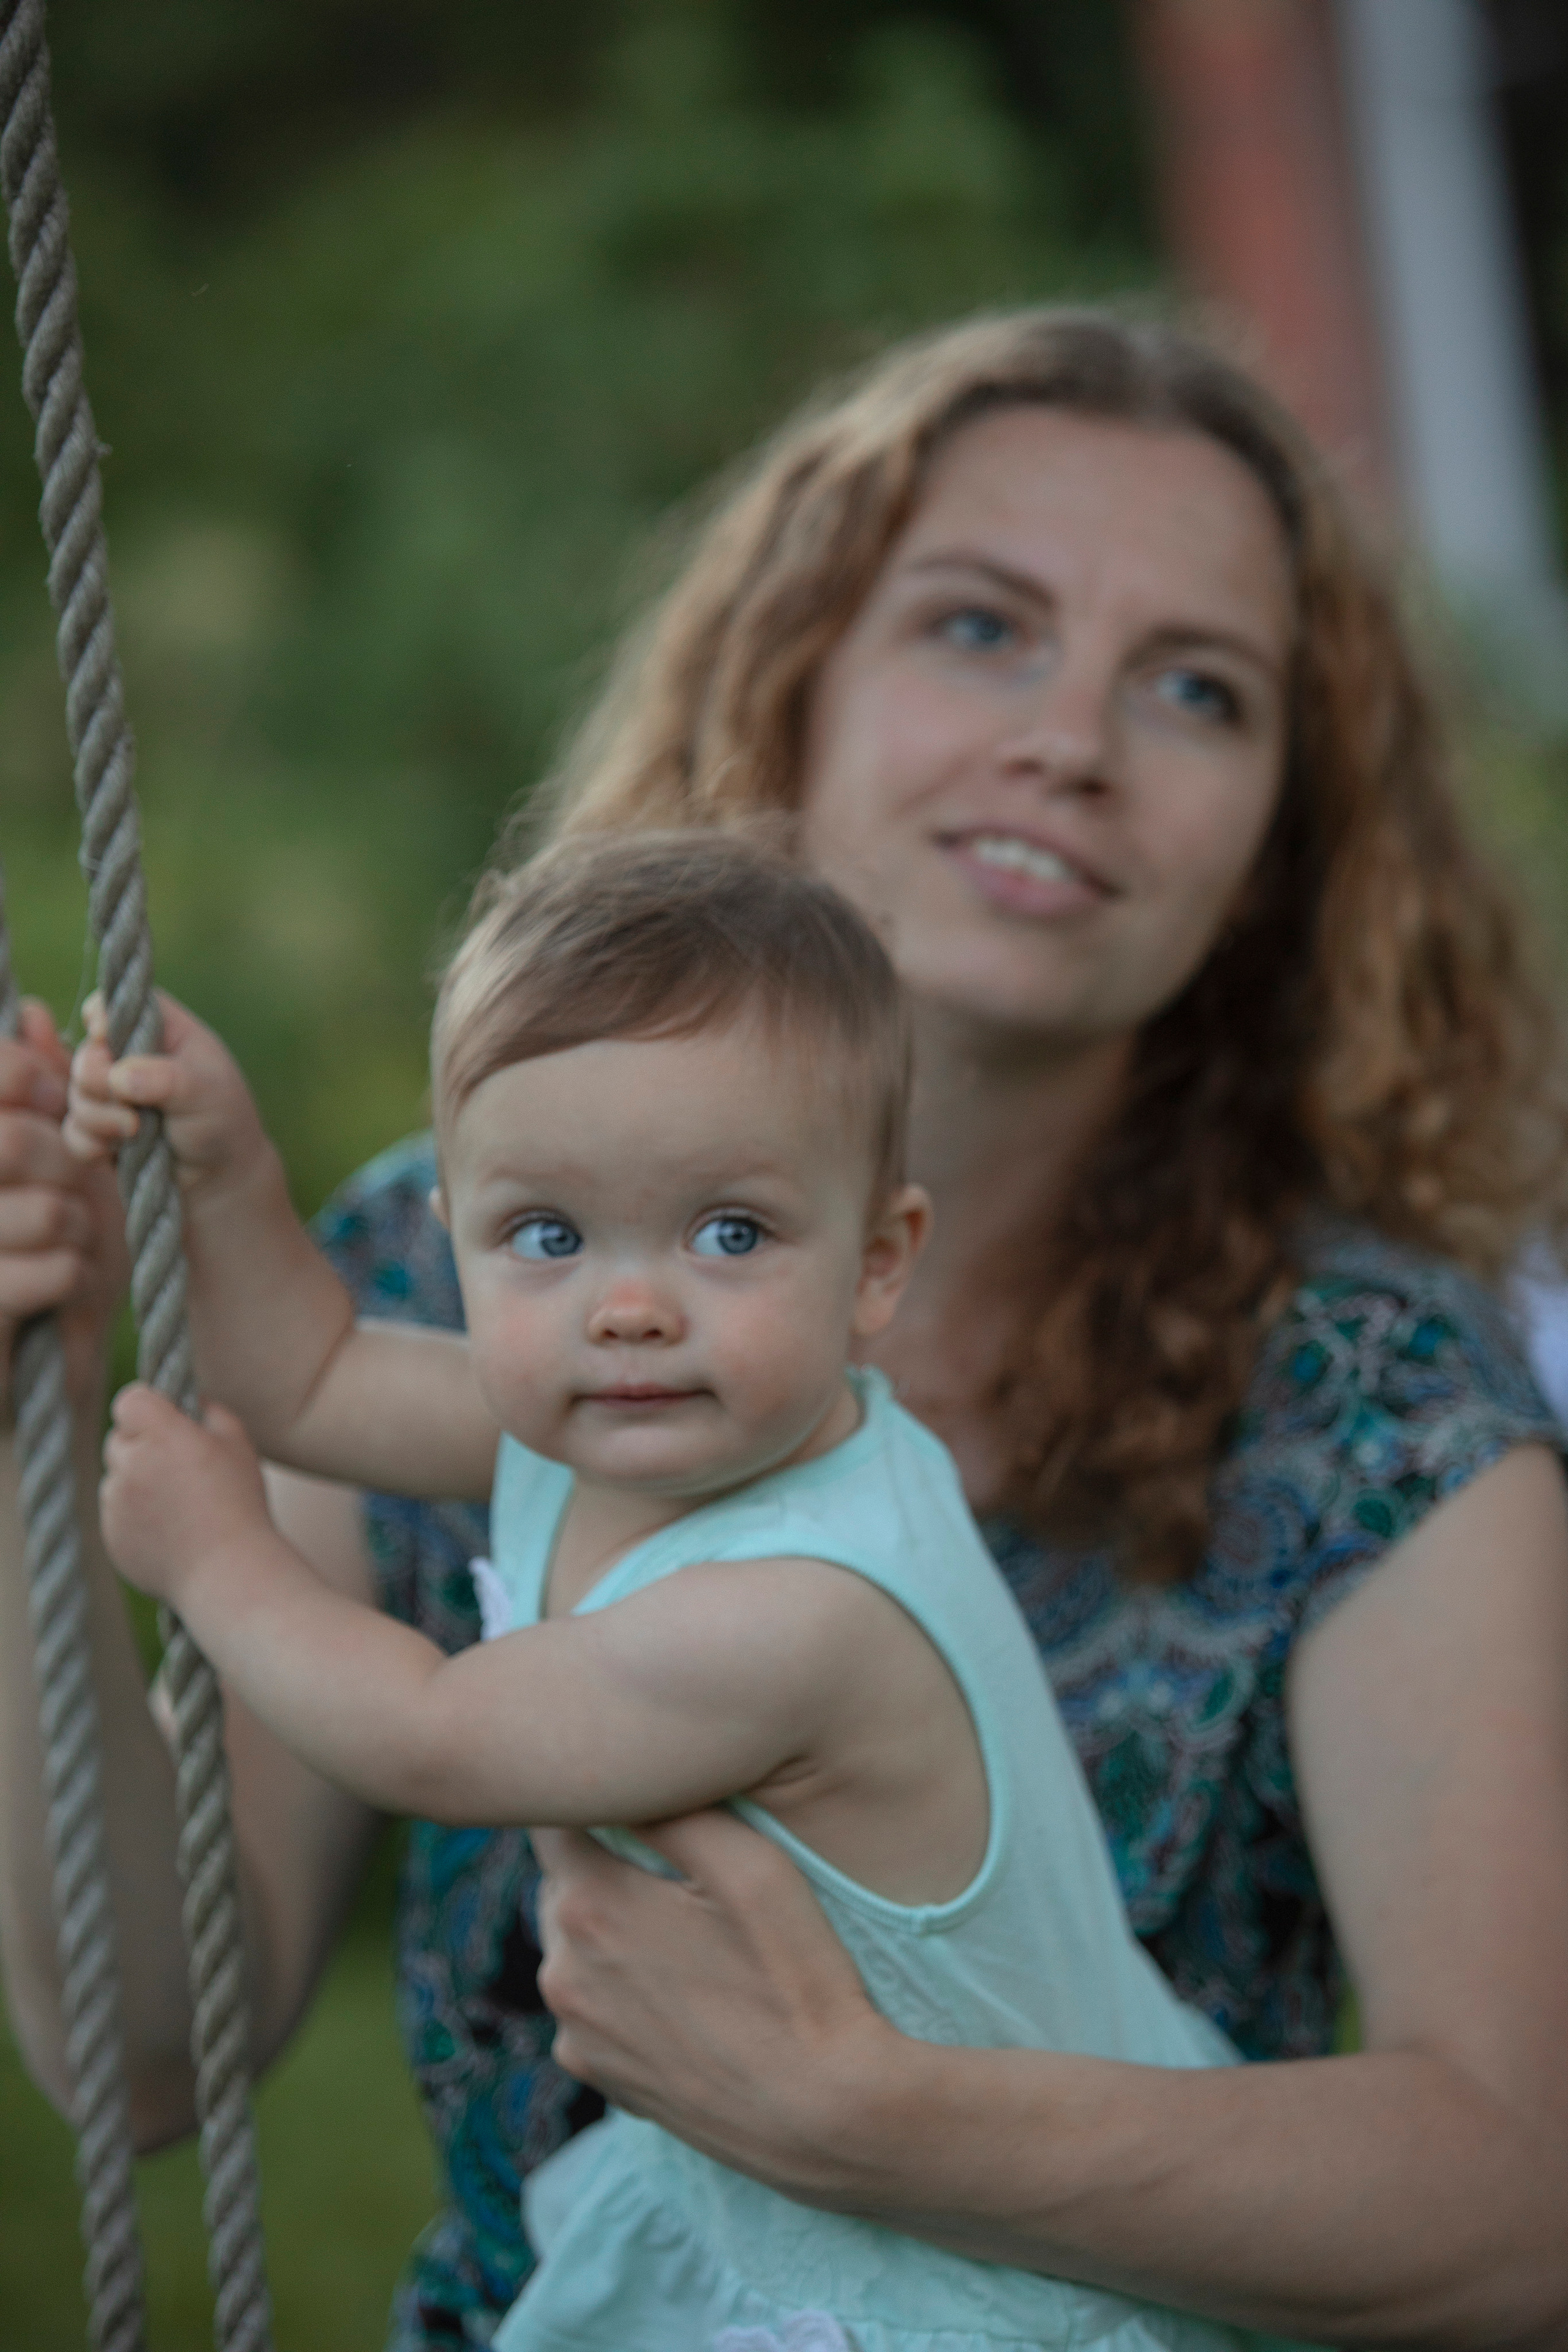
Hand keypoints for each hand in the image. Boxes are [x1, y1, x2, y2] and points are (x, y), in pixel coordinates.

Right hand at [0, 999, 127, 1414]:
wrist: (41, 1381)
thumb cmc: (52, 1263)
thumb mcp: (64, 1173)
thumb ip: (45, 1096)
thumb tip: (36, 1016)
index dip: (25, 1077)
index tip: (56, 1098)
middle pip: (12, 1141)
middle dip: (65, 1160)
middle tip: (73, 1185)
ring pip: (42, 1206)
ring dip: (76, 1227)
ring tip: (64, 1247)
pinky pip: (45, 1269)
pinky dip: (71, 1277)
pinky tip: (58, 1289)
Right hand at [65, 989, 266, 1200]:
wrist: (219, 1176)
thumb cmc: (222, 1120)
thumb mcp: (206, 1092)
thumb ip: (166, 1078)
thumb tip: (119, 1077)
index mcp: (160, 1029)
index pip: (117, 1004)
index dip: (102, 1017)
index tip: (105, 1037)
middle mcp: (131, 1055)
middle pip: (88, 1053)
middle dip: (98, 1080)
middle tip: (130, 1106)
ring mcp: (112, 1093)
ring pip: (77, 1094)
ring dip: (98, 1116)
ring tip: (134, 1132)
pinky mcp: (100, 1129)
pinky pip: (74, 1131)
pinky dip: (89, 1142)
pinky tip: (112, 1153)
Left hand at [100, 1384, 270, 1604]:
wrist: (228, 1574)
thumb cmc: (240, 1506)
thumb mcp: (239, 1445)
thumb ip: (211, 1412)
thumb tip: (191, 1402)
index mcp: (161, 1435)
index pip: (129, 1401)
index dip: (146, 1407)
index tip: (164, 1419)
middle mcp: (130, 1465)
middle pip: (118, 1440)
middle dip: (141, 1447)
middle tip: (178, 1466)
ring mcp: (115, 1504)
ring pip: (115, 1479)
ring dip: (137, 1483)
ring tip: (180, 1506)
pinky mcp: (111, 1536)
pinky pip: (116, 1515)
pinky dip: (135, 1518)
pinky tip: (172, 1532)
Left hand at [534, 1811, 893, 2202]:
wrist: (825, 2115)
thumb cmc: (796, 1978)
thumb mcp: (750, 1864)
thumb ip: (674, 1809)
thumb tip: (626, 1779)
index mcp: (588, 1906)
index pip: (553, 1821)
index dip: (596, 1800)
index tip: (637, 1798)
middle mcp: (561, 1973)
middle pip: (563, 1884)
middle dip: (606, 1865)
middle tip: (679, 1869)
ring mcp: (577, 2036)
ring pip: (577, 1949)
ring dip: (615, 1931)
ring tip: (692, 1938)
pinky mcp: (604, 2081)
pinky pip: (596, 2009)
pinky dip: (626, 1992)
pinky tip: (690, 1996)